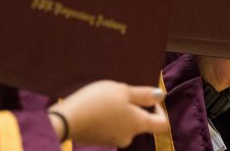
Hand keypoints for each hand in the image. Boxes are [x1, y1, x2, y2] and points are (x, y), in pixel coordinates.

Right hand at [49, 81, 166, 147]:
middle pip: (140, 122)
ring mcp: (112, 139)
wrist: (68, 119)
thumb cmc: (98, 102)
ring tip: (105, 96)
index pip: (162, 124)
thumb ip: (143, 94)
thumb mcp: (122, 90)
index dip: (160, 110)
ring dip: (119, 110)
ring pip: (123, 123)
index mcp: (138, 124)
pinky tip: (95, 105)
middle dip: (133, 106)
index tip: (149, 97)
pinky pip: (109, 126)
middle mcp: (128, 136)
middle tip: (121, 90)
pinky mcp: (98, 139)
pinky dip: (107, 116)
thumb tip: (161, 96)